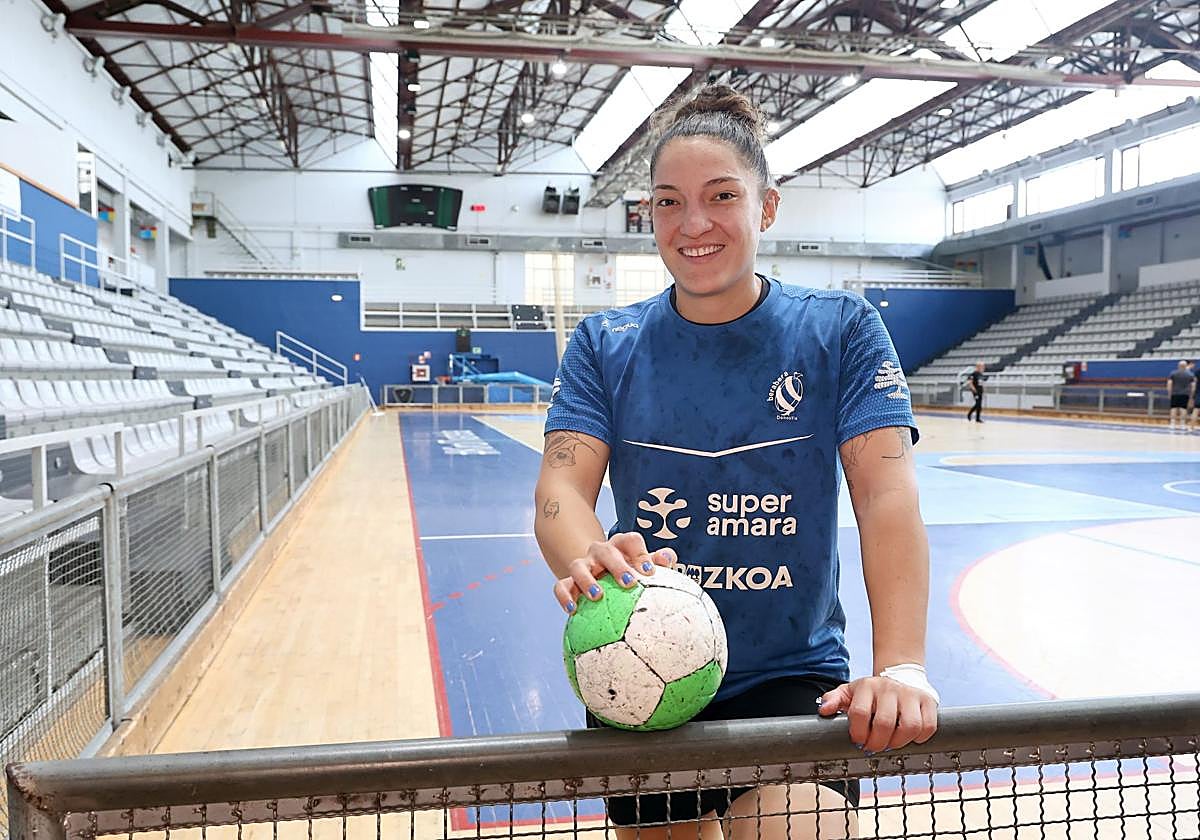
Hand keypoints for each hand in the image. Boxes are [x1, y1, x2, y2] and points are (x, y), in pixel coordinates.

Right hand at [553, 532, 675, 613]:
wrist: (598, 572)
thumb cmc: (627, 571)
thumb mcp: (641, 564)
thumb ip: (657, 561)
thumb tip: (668, 557)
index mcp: (620, 546)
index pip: (629, 540)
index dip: (640, 553)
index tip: (649, 572)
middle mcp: (599, 552)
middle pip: (605, 551)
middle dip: (617, 566)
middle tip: (629, 583)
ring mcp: (583, 565)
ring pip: (578, 566)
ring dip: (587, 580)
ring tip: (597, 596)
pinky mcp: (568, 580)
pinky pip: (561, 585)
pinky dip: (564, 596)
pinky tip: (572, 610)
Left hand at [817, 676, 937, 753]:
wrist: (899, 675)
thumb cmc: (871, 692)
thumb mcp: (849, 692)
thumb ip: (833, 700)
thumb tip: (824, 710)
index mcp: (867, 687)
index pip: (860, 713)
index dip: (859, 733)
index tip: (859, 741)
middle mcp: (889, 688)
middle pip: (885, 723)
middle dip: (877, 743)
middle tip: (874, 747)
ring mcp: (910, 694)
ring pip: (910, 726)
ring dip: (899, 742)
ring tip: (891, 743)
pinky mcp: (928, 701)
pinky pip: (928, 726)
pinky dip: (919, 738)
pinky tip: (909, 737)